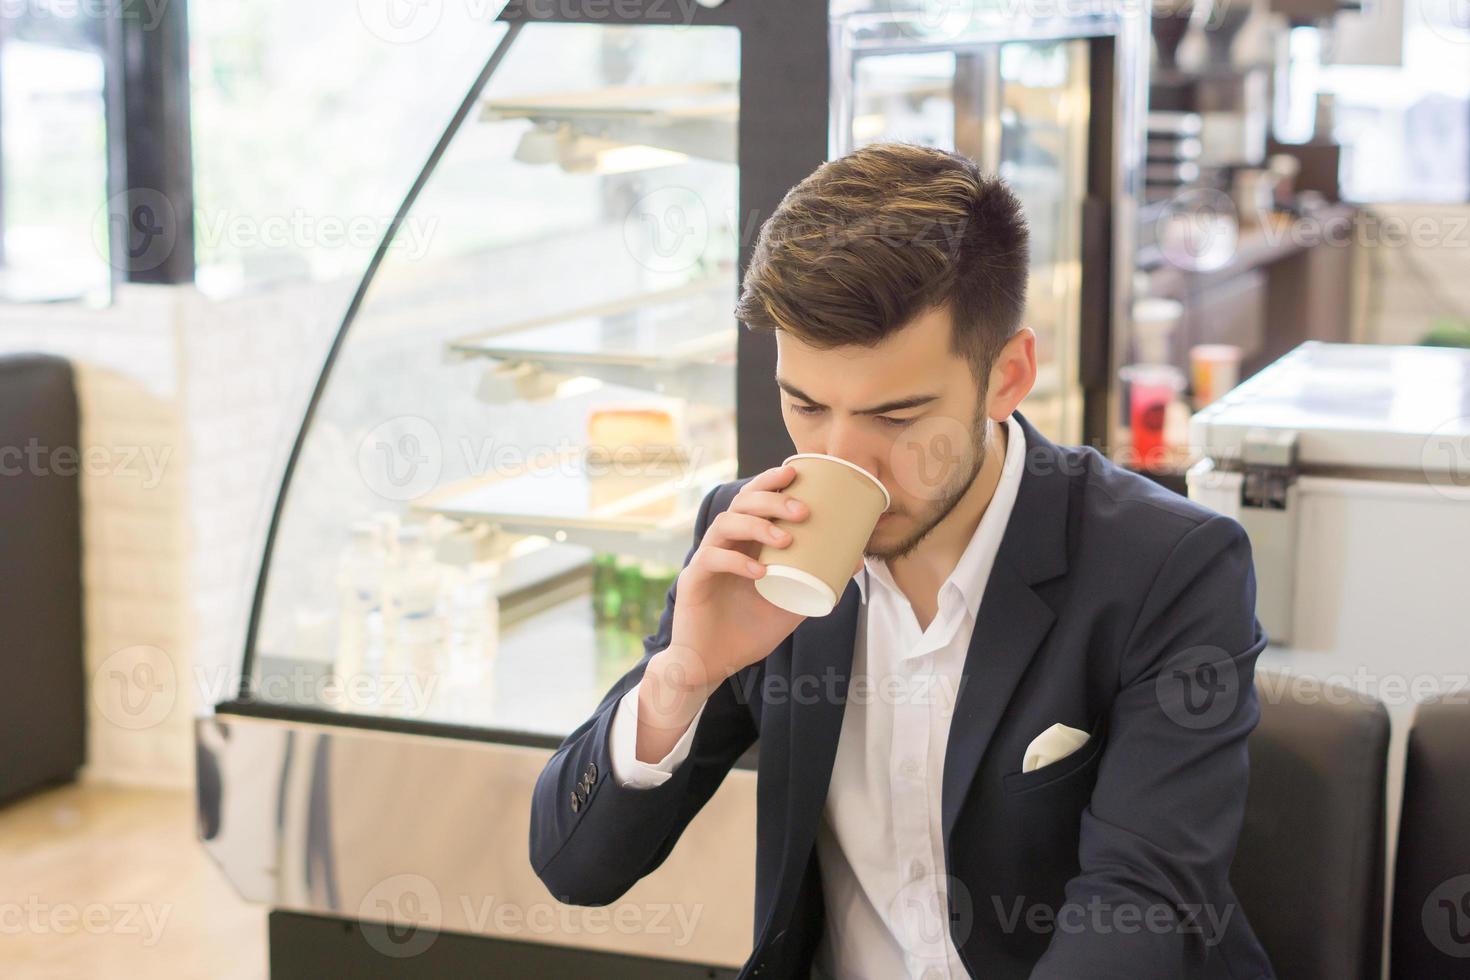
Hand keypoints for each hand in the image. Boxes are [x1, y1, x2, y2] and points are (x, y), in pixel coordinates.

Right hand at [662, 463, 813, 692]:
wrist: (714, 665)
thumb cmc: (749, 631)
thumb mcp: (792, 604)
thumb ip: (818, 581)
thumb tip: (856, 559)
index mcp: (745, 542)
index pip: (754, 499)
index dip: (770, 481)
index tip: (796, 472)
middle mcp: (725, 543)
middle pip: (741, 503)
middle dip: (772, 500)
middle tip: (803, 511)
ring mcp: (706, 559)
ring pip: (725, 523)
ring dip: (758, 526)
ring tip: (786, 539)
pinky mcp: (693, 580)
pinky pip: (712, 559)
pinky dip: (737, 561)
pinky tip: (759, 571)